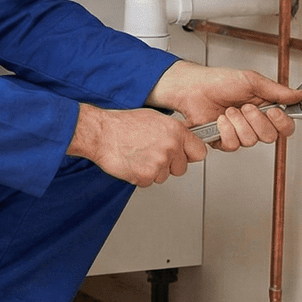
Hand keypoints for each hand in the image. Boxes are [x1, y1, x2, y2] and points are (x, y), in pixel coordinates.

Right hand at [66, 103, 206, 187]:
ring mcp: (159, 163)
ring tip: (139, 155)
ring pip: (164, 176)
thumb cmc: (123, 124)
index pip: (199, 152)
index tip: (185, 155)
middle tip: (153, 154)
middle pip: (182, 168)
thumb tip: (181, 141)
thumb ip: (172, 132)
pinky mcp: (146, 176)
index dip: (190, 155)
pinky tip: (132, 162)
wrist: (101, 133)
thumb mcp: (154, 119)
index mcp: (176, 131)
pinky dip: (140, 176)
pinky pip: (148, 182)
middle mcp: (171, 147)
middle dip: (170, 165)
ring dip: (153, 170)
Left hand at [146, 61, 301, 151]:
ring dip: (238, 123)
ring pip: (251, 141)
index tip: (274, 112)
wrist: (194, 88)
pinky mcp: (223, 141)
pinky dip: (226, 130)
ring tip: (229, 110)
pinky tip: (220, 119)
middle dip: (256, 120)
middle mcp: (254, 123)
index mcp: (265, 108)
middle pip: (270, 137)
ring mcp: (239, 133)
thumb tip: (299, 95)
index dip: (282, 123)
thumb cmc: (219, 81)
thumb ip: (277, 91)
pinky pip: (232, 145)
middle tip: (245, 107)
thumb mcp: (251, 80)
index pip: (285, 126)